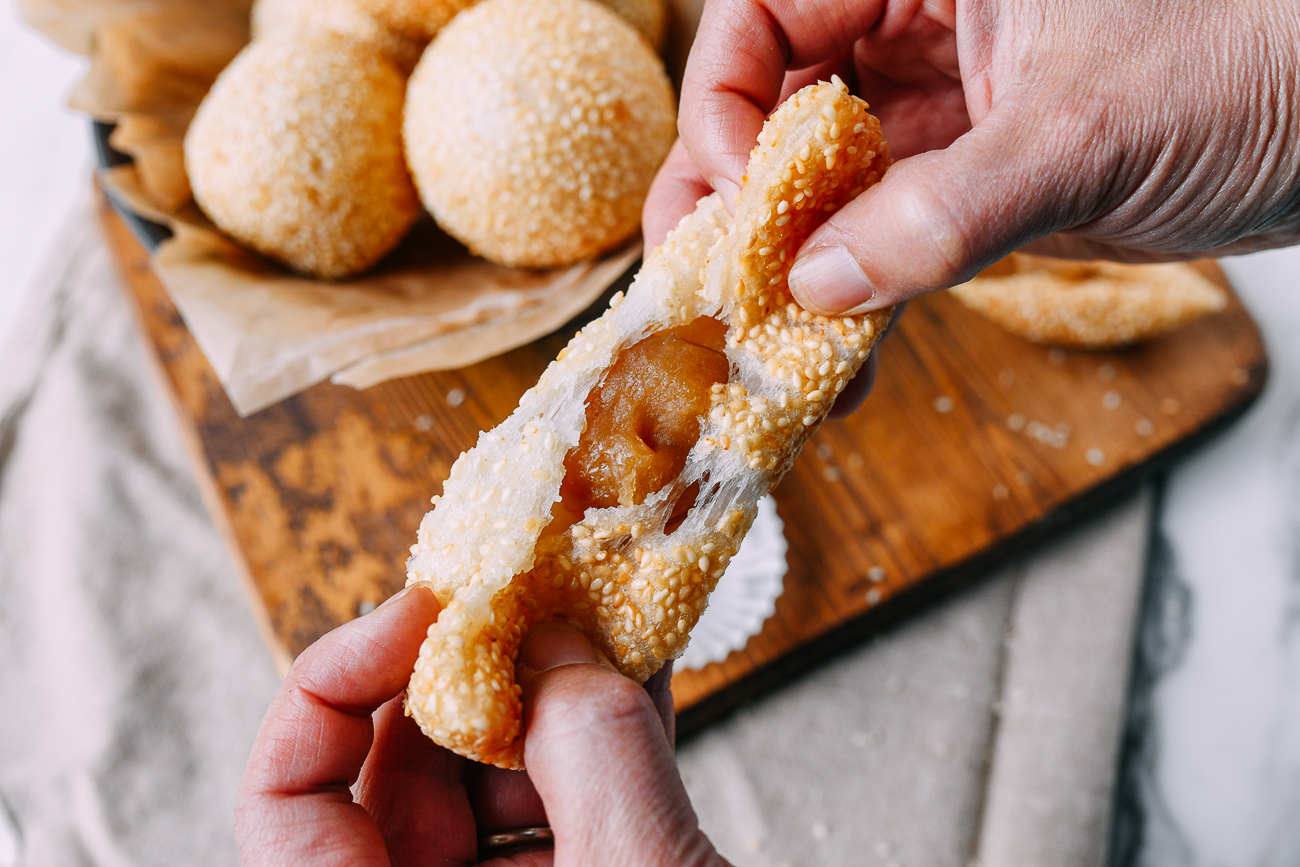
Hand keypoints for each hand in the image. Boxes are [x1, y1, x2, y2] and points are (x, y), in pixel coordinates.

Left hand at [234, 585, 727, 865]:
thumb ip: (595, 749)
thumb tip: (557, 643)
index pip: (285, 803)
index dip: (332, 683)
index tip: (428, 609)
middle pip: (393, 774)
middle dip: (468, 675)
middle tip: (533, 596)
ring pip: (481, 783)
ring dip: (544, 695)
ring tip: (597, 617)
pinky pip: (550, 807)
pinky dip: (591, 738)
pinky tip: (633, 671)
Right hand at [647, 0, 1299, 318]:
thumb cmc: (1258, 63)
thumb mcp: (1087, 129)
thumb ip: (945, 208)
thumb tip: (819, 284)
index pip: (769, 14)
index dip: (730, 101)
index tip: (742, 195)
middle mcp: (920, 30)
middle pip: (776, 108)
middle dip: (734, 199)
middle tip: (700, 284)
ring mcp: (944, 116)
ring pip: (823, 187)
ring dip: (786, 269)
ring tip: (754, 343)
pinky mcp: (973, 191)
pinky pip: (886, 245)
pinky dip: (857, 306)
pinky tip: (837, 367)